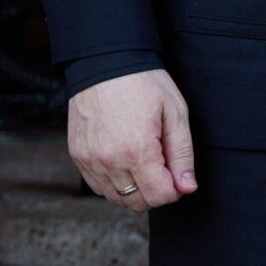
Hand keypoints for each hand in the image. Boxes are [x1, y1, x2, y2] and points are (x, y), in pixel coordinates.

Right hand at [68, 68, 198, 209]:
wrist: (105, 62)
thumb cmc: (143, 83)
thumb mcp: (175, 113)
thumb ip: (182, 154)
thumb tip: (187, 187)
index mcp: (137, 150)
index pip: (159, 196)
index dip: (175, 189)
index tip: (176, 173)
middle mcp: (109, 160)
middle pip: (137, 202)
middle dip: (155, 191)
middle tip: (162, 166)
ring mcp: (90, 160)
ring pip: (116, 198)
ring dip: (134, 189)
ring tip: (142, 161)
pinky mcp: (78, 156)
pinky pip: (97, 186)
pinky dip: (113, 183)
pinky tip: (124, 161)